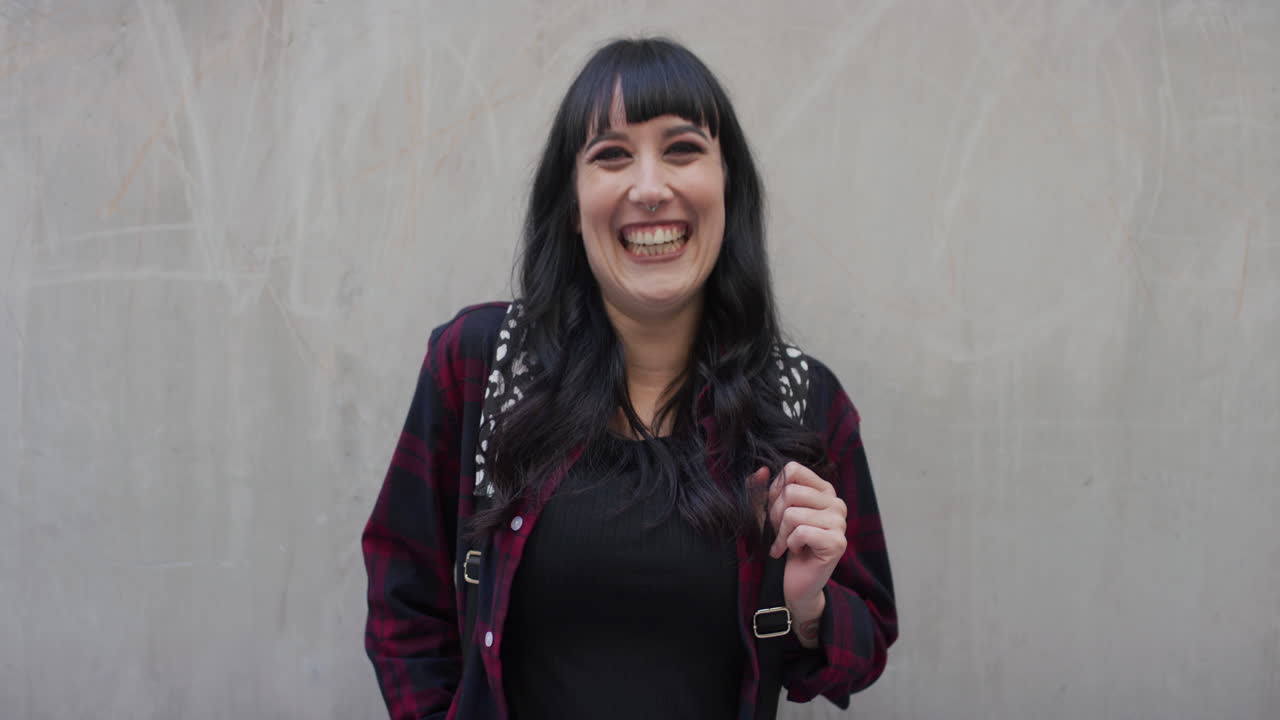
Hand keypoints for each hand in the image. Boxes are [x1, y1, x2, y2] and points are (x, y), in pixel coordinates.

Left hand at [750, 461, 846, 646]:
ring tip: (788, 544)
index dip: (775, 490)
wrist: (795, 582)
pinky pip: (801, 532)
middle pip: (791, 492)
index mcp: (823, 491)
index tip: (777, 511)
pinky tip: (797, 552)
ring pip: (793, 513)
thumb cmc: (784, 546)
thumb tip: (761, 469)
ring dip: (782, 534)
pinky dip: (790, 545)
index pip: (793, 470)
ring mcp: (840, 523)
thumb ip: (761, 491)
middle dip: (776, 515)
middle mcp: (836, 503)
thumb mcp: (768, 515)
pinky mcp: (837, 543)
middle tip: (781, 533)